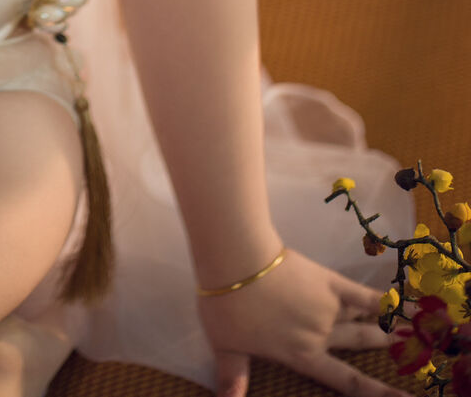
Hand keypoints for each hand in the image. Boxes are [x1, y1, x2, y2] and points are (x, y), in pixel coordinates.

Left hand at [197, 246, 401, 396]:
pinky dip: (384, 300)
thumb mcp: (226, 346)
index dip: (376, 393)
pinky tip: (404, 303)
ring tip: (418, 332)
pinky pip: (363, 294)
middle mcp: (322, 335)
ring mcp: (328, 306)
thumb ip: (233, 376)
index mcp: (302, 354)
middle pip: (360, 344)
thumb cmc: (228, 304)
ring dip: (391, 327)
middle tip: (418, 357)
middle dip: (389, 350)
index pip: (345, 381)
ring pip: (365, 320)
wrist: (238, 259)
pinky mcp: (328, 280)